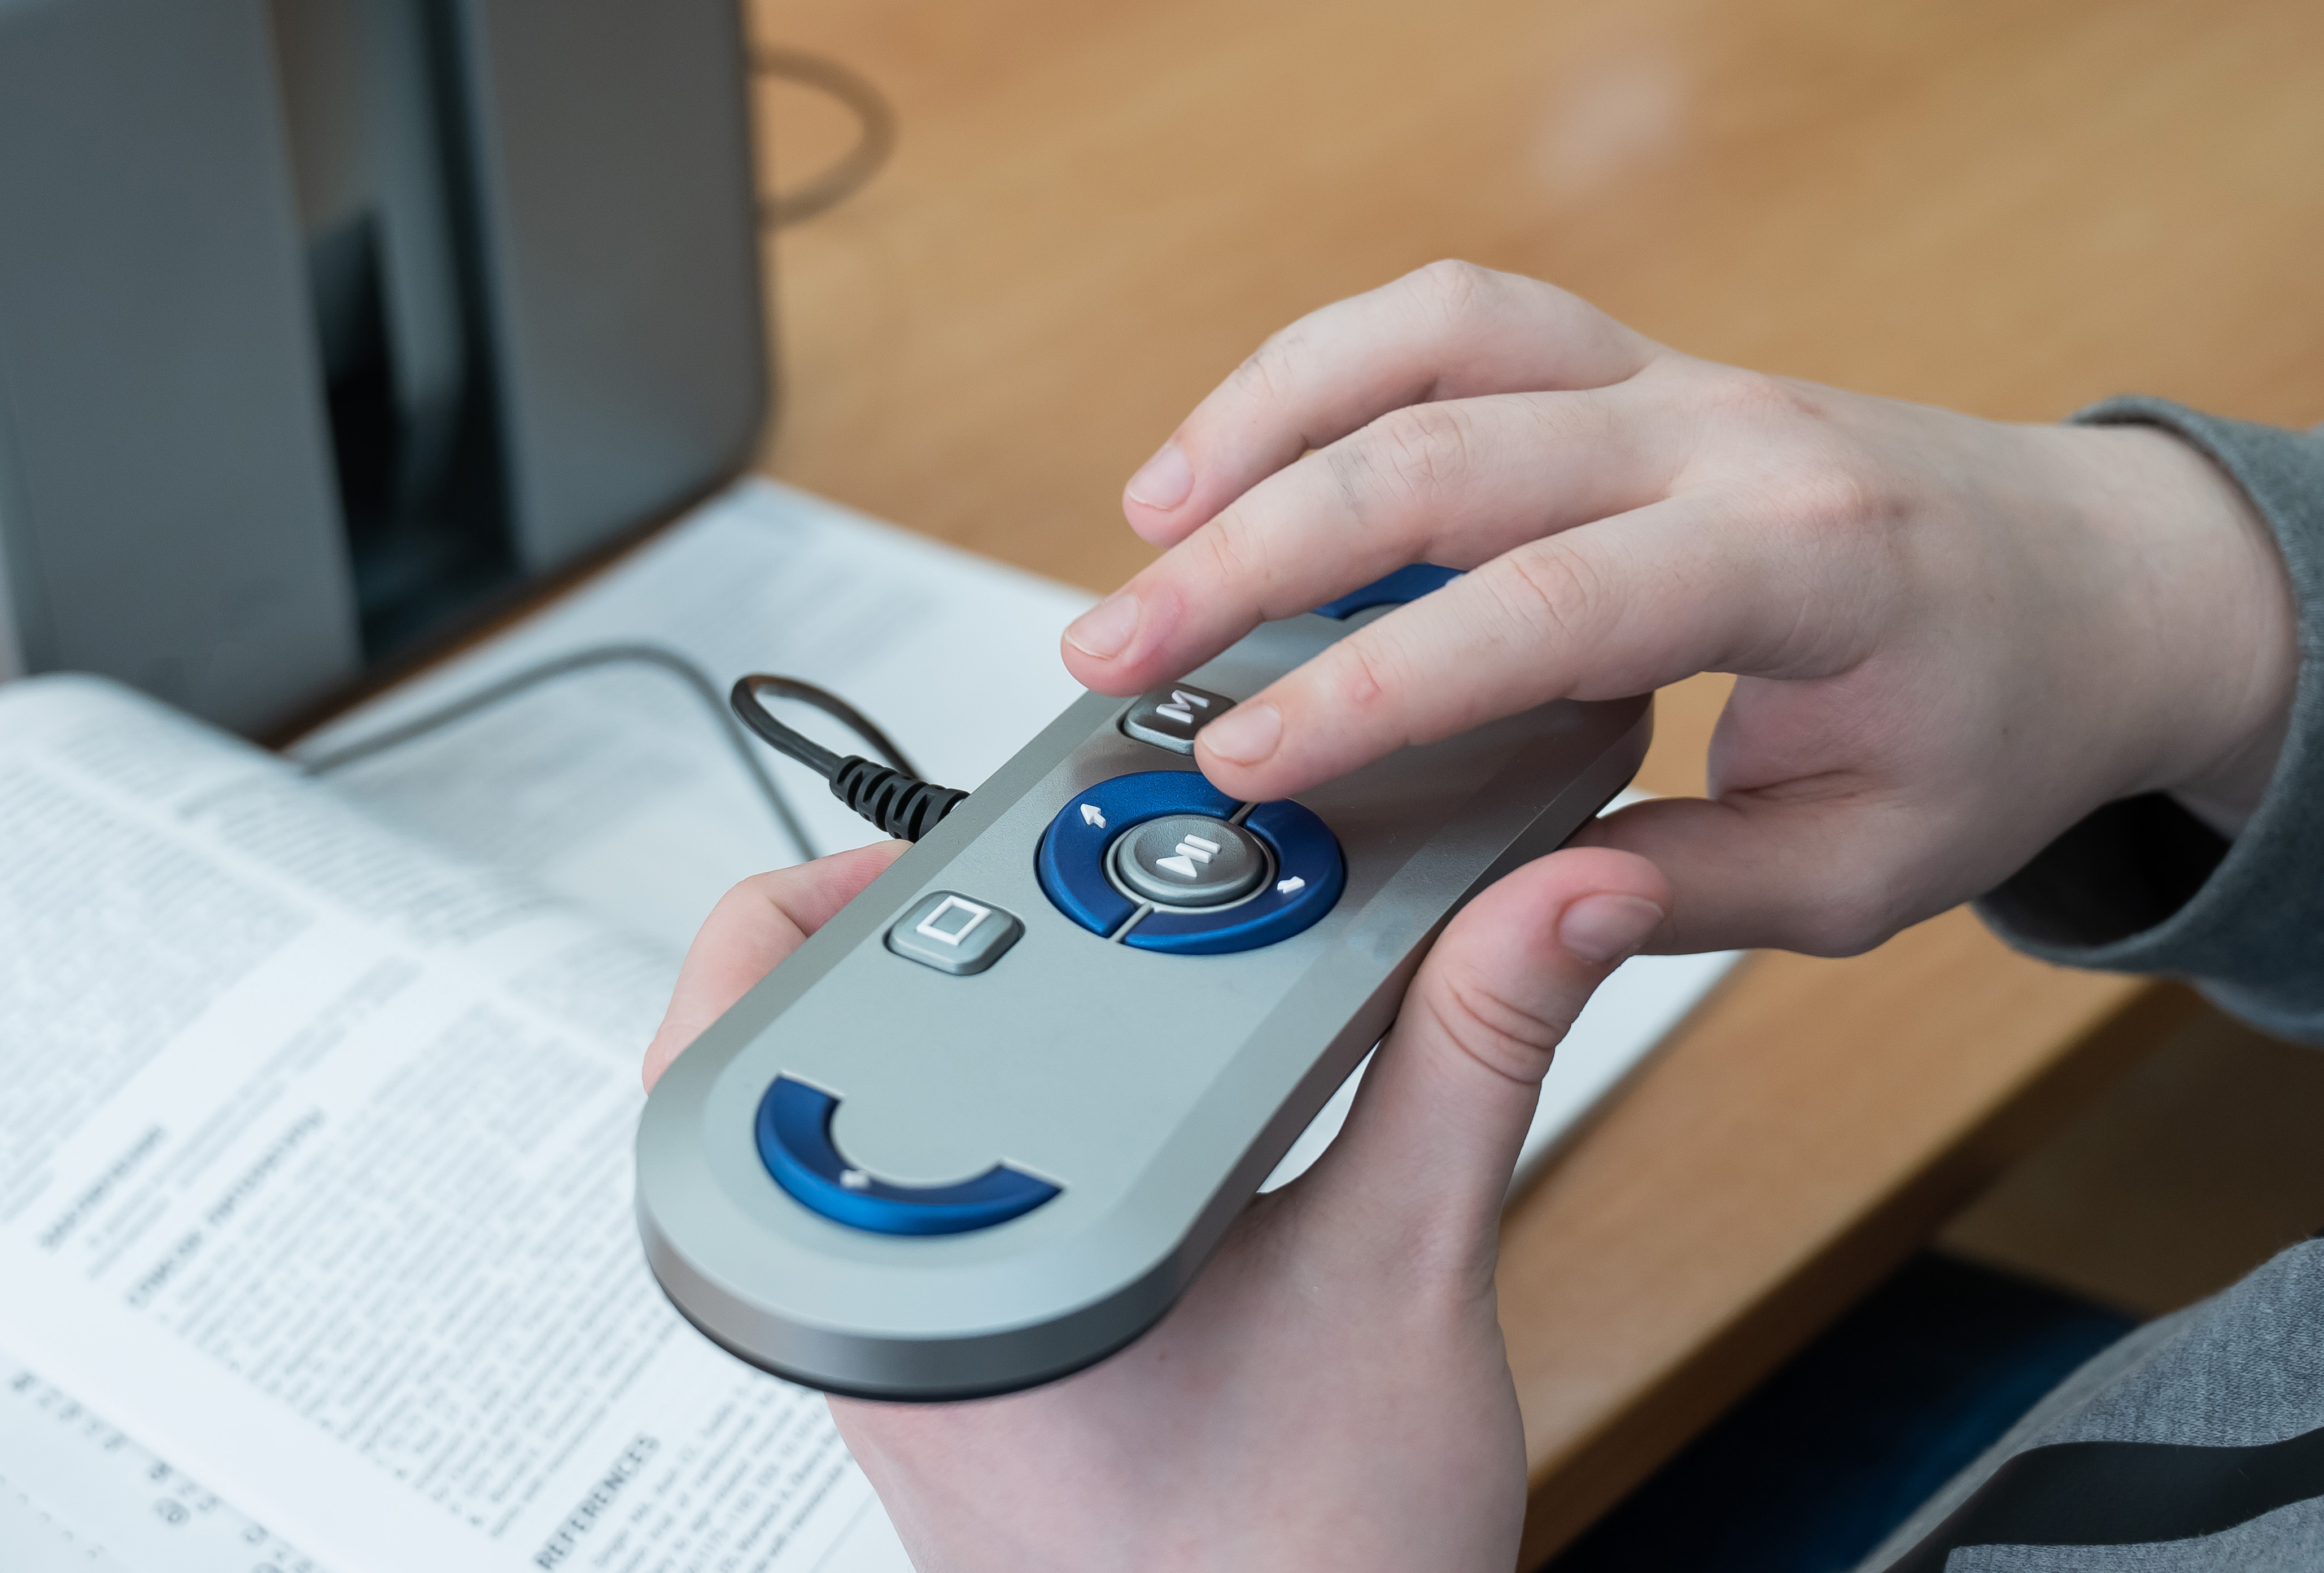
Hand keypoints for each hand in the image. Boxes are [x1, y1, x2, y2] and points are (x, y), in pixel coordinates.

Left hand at [643, 838, 1675, 1572]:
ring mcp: (907, 1356)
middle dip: (936, 937)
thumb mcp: (1400, 1277)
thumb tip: (1541, 899)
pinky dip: (1022, 1124)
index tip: (990, 825)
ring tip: (1107, 975)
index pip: (782, 1000)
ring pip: (867, 1129)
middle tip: (1069, 885)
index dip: (854, 873)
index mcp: (937, 1268)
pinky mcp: (955, 1389)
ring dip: (979, 1033)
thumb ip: (1467, 1056)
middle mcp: (882, 1312)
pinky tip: (1135, 1099)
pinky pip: (935, 1206)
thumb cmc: (1299, 1567)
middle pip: (805, 1040)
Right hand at [1058, 262, 2297, 954]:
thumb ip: (1684, 891)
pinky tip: (1237, 458)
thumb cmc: (1996, 721)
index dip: (1373, 687)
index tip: (1246, 763)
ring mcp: (1671, 372)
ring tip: (1145, 522)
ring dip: (1267, 414)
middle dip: (1251, 554)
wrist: (2100, 575)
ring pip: (1433, 332)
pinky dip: (1327, 372)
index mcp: (1807, 562)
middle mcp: (1724, 431)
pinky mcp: (1624, 362)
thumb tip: (1501, 916)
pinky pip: (1453, 322)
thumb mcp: (1873, 869)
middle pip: (1440, 449)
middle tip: (1121, 656)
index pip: (1541, 609)